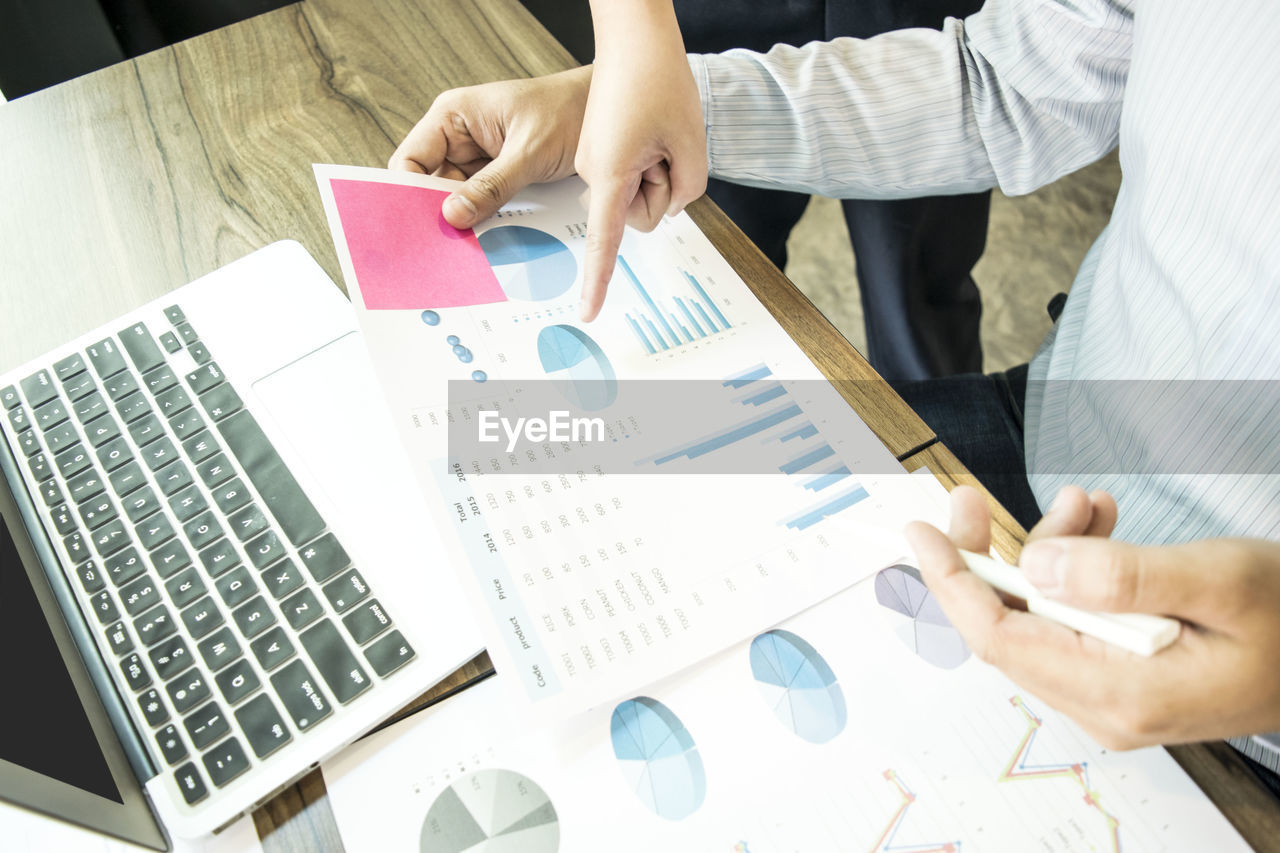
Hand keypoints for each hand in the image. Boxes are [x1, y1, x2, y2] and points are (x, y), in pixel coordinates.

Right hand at [389, 67, 592, 228]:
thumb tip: (453, 215)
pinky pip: (480, 203)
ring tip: (467, 247)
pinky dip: (483, 220)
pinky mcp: (495, 175)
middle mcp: (458, 136)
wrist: (607, 117)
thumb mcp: (529, 152)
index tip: (419, 225)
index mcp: (453, 115)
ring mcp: (476, 158)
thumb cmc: (568, 112)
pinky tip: (487, 238)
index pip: (410, 160)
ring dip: (462, 220)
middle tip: (444, 245)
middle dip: (436, 213)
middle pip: (428, 184)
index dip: (407, 193)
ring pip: (454, 199)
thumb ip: (492, 186)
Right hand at [575, 0, 706, 320]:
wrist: (636, 38)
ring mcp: (596, 161)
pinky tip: (649, 128)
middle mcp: (594, 171)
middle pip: (642, 212)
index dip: (598, 280)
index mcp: (608, 173)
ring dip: (660, 168)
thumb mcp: (690, 144)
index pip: (605, 239)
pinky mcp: (603, 152)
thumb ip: (687, 190)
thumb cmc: (658, 82)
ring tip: (657, 132)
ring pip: (641, 192)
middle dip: (664, 186)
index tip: (588, 311)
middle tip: (666, 145)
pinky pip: (635, 172)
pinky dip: (652, 157)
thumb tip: (669, 203)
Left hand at [905, 485, 1279, 748]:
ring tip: (1088, 504)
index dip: (951, 583)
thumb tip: (1037, 564)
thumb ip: (1123, 575)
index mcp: (1122, 692)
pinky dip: (1075, 567)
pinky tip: (1100, 525)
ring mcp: (1111, 695)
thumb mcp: (1218, 581)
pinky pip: (1071, 618)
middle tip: (975, 501)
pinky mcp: (1121, 677)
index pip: (1000, 639)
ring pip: (1040, 616)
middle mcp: (1104, 705)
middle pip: (1007, 628)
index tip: (921, 533)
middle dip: (988, 557)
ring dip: (1047, 551)